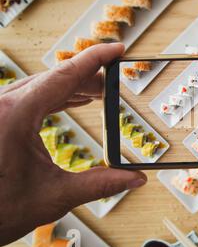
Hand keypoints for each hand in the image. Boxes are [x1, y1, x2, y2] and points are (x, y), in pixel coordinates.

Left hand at [0, 43, 146, 245]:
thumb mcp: (56, 196)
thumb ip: (101, 184)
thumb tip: (134, 178)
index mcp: (14, 115)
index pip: (65, 75)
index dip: (96, 59)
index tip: (117, 50)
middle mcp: (2, 107)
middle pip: (55, 78)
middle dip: (89, 77)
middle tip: (115, 82)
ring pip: (43, 86)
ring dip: (74, 87)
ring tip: (100, 92)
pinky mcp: (0, 119)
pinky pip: (32, 97)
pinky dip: (56, 96)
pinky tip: (75, 100)